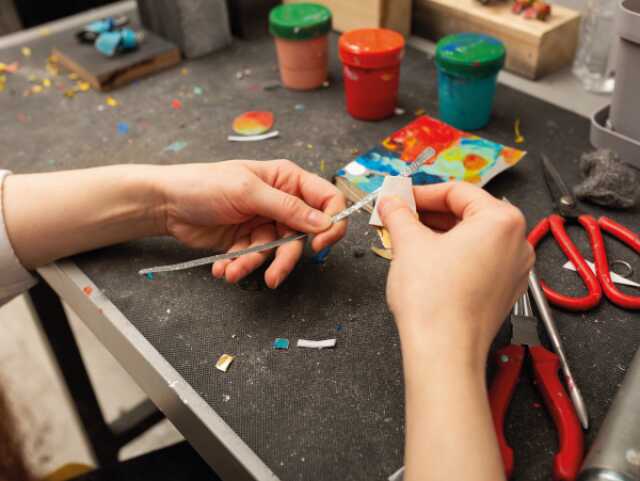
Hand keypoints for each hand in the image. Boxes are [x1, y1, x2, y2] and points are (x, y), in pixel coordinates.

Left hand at [157, 159, 346, 287]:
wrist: (167, 204)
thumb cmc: (204, 184)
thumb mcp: (248, 192)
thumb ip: (287, 208)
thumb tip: (323, 222)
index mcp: (287, 179)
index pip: (326, 199)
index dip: (331, 221)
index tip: (320, 242)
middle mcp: (281, 202)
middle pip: (303, 235)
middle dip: (285, 258)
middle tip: (274, 276)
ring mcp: (265, 223)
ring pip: (277, 252)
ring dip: (255, 264)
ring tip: (233, 270)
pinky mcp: (248, 241)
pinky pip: (255, 259)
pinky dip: (240, 266)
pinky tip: (222, 267)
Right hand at [378, 182, 533, 362]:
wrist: (443, 350)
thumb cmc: (434, 298)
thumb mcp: (408, 243)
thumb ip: (399, 214)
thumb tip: (390, 201)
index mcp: (502, 220)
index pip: (457, 191)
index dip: (421, 192)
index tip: (399, 197)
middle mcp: (516, 242)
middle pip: (467, 213)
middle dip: (428, 213)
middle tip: (399, 216)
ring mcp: (513, 269)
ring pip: (472, 238)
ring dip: (438, 233)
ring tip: (406, 237)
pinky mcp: (503, 291)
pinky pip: (477, 260)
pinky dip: (452, 254)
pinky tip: (425, 260)